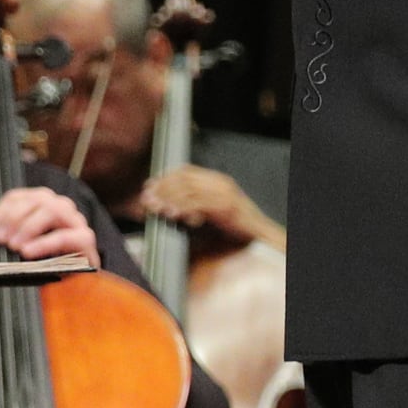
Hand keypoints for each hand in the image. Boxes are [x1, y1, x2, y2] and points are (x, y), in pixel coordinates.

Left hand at [0, 187, 102, 264]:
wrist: (66, 284)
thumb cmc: (36, 259)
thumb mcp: (6, 242)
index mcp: (39, 201)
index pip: (17, 196)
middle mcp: (59, 205)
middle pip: (35, 200)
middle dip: (13, 219)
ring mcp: (75, 221)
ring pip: (53, 210)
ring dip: (28, 227)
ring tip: (13, 247)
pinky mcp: (85, 240)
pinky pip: (67, 235)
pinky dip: (45, 243)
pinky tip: (28, 253)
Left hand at [139, 165, 283, 249]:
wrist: (260, 237)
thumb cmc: (237, 228)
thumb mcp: (213, 212)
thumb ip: (195, 206)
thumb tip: (170, 207)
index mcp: (217, 180)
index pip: (186, 171)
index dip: (166, 177)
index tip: (150, 186)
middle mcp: (220, 183)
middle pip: (185, 179)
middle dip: (162, 188)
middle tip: (147, 198)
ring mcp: (225, 193)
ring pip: (189, 190)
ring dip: (168, 198)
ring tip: (155, 207)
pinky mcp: (227, 206)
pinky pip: (200, 204)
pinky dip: (183, 208)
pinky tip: (172, 214)